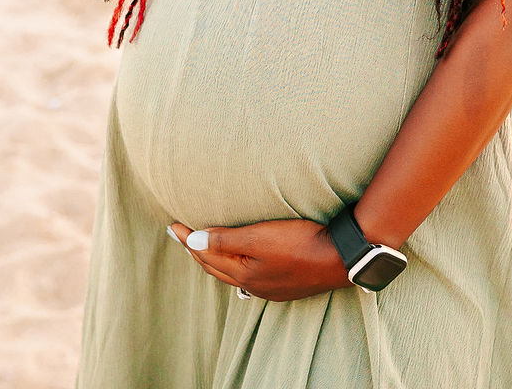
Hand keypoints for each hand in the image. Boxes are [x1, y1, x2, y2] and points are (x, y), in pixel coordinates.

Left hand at [166, 217, 349, 300]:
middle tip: (181, 235)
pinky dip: (234, 266)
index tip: (172, 224)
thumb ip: (225, 240)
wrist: (339, 258)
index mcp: (243, 274)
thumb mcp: (259, 237)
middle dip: (196, 250)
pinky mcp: (284, 284)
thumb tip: (192, 242)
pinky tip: (239, 264)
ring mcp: (270, 287)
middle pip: (216, 268)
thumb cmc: (300, 243)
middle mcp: (253, 285)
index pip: (206, 256)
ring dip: (215, 260)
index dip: (188, 240)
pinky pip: (248, 277)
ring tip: (204, 248)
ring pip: (232, 274)